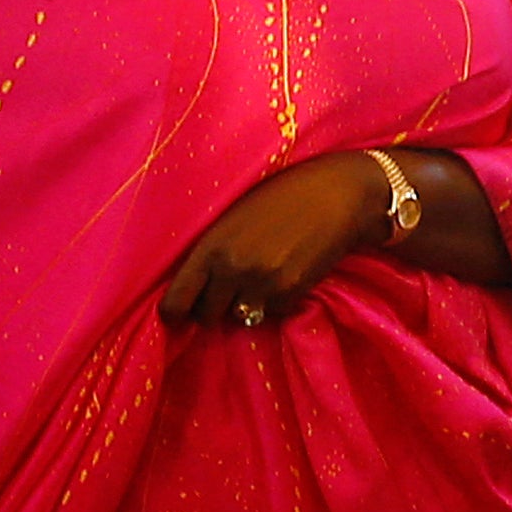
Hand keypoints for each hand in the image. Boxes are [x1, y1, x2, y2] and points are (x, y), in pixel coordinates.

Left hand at [159, 153, 386, 329]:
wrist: (337, 195)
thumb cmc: (282, 195)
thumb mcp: (233, 216)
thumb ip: (213, 249)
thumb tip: (197, 284)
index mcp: (211, 247)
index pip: (177, 299)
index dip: (174, 312)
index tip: (178, 314)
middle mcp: (232, 270)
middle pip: (206, 315)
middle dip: (212, 308)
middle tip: (225, 292)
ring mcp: (263, 285)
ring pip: (240, 316)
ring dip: (245, 305)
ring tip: (259, 279)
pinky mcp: (291, 294)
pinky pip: (272, 312)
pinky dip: (276, 301)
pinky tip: (286, 275)